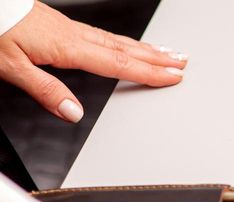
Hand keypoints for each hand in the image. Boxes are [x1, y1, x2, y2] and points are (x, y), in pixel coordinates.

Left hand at [0, 1, 187, 122]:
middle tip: (183, 62)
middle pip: (125, 49)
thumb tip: (74, 112)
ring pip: (117, 39)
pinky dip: (123, 41)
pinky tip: (126, 44)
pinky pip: (103, 34)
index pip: (117, 64)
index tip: (173, 76)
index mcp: (67, 47)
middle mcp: (73, 35)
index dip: (148, 72)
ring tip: (167, 51)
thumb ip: (45, 91)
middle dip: (157, 57)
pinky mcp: (60, 24)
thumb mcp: (11, 67)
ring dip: (145, 47)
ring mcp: (68, 28)